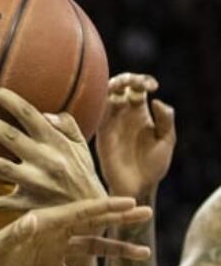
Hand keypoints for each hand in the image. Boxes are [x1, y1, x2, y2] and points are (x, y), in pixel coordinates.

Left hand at [0, 86, 105, 213]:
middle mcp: (45, 160)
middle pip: (10, 136)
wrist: (95, 213)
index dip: (8, 100)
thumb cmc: (83, 174)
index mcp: (56, 143)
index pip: (29, 114)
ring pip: (2, 169)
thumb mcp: (82, 146)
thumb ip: (67, 125)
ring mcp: (36, 184)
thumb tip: (45, 113)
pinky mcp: (30, 206)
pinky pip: (2, 205)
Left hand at [0, 195, 151, 265]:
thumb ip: (16, 234)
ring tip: (144, 253)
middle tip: (147, 212)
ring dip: (116, 251)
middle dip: (119, 220)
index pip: (79, 212)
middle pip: (92, 225)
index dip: (104, 206)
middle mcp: (52, 235)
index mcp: (43, 224)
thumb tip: (32, 219)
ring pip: (92, 250)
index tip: (129, 200)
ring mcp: (52, 253)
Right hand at [96, 73, 174, 202]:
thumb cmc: (154, 166)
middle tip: (135, 82)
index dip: (144, 81)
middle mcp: (124, 114)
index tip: (153, 86)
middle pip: (120, 87)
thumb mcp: (167, 141)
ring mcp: (111, 123)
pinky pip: (99, 113)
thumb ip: (165, 120)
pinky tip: (113, 99)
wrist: (138, 186)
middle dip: (126, 78)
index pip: (138, 88)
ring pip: (106, 96)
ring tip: (122, 84)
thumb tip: (155, 100)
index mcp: (140, 113)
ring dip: (113, 86)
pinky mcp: (102, 133)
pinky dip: (103, 103)